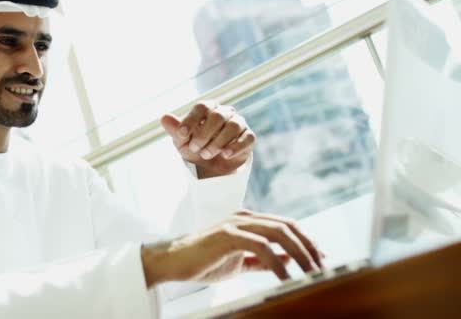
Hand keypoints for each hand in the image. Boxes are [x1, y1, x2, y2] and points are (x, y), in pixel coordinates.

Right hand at [141, 210, 323, 287]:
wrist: (172, 262)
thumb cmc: (204, 261)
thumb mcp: (240, 261)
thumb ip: (263, 259)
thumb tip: (287, 261)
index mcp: (248, 220)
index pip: (286, 225)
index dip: (306, 240)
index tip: (321, 257)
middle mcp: (245, 217)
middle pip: (287, 226)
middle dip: (308, 247)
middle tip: (322, 267)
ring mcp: (236, 223)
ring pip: (278, 233)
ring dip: (299, 254)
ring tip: (310, 273)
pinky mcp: (227, 234)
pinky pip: (261, 247)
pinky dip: (277, 264)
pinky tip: (286, 278)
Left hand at [161, 101, 254, 178]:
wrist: (212, 169)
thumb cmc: (196, 149)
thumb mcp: (182, 142)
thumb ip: (176, 130)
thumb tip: (163, 117)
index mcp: (208, 109)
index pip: (202, 107)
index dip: (191, 120)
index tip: (181, 135)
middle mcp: (225, 112)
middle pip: (218, 116)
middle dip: (204, 134)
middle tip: (195, 148)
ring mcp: (239, 123)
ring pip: (233, 126)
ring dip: (218, 142)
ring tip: (207, 154)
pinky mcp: (248, 137)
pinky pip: (247, 138)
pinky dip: (236, 146)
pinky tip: (225, 155)